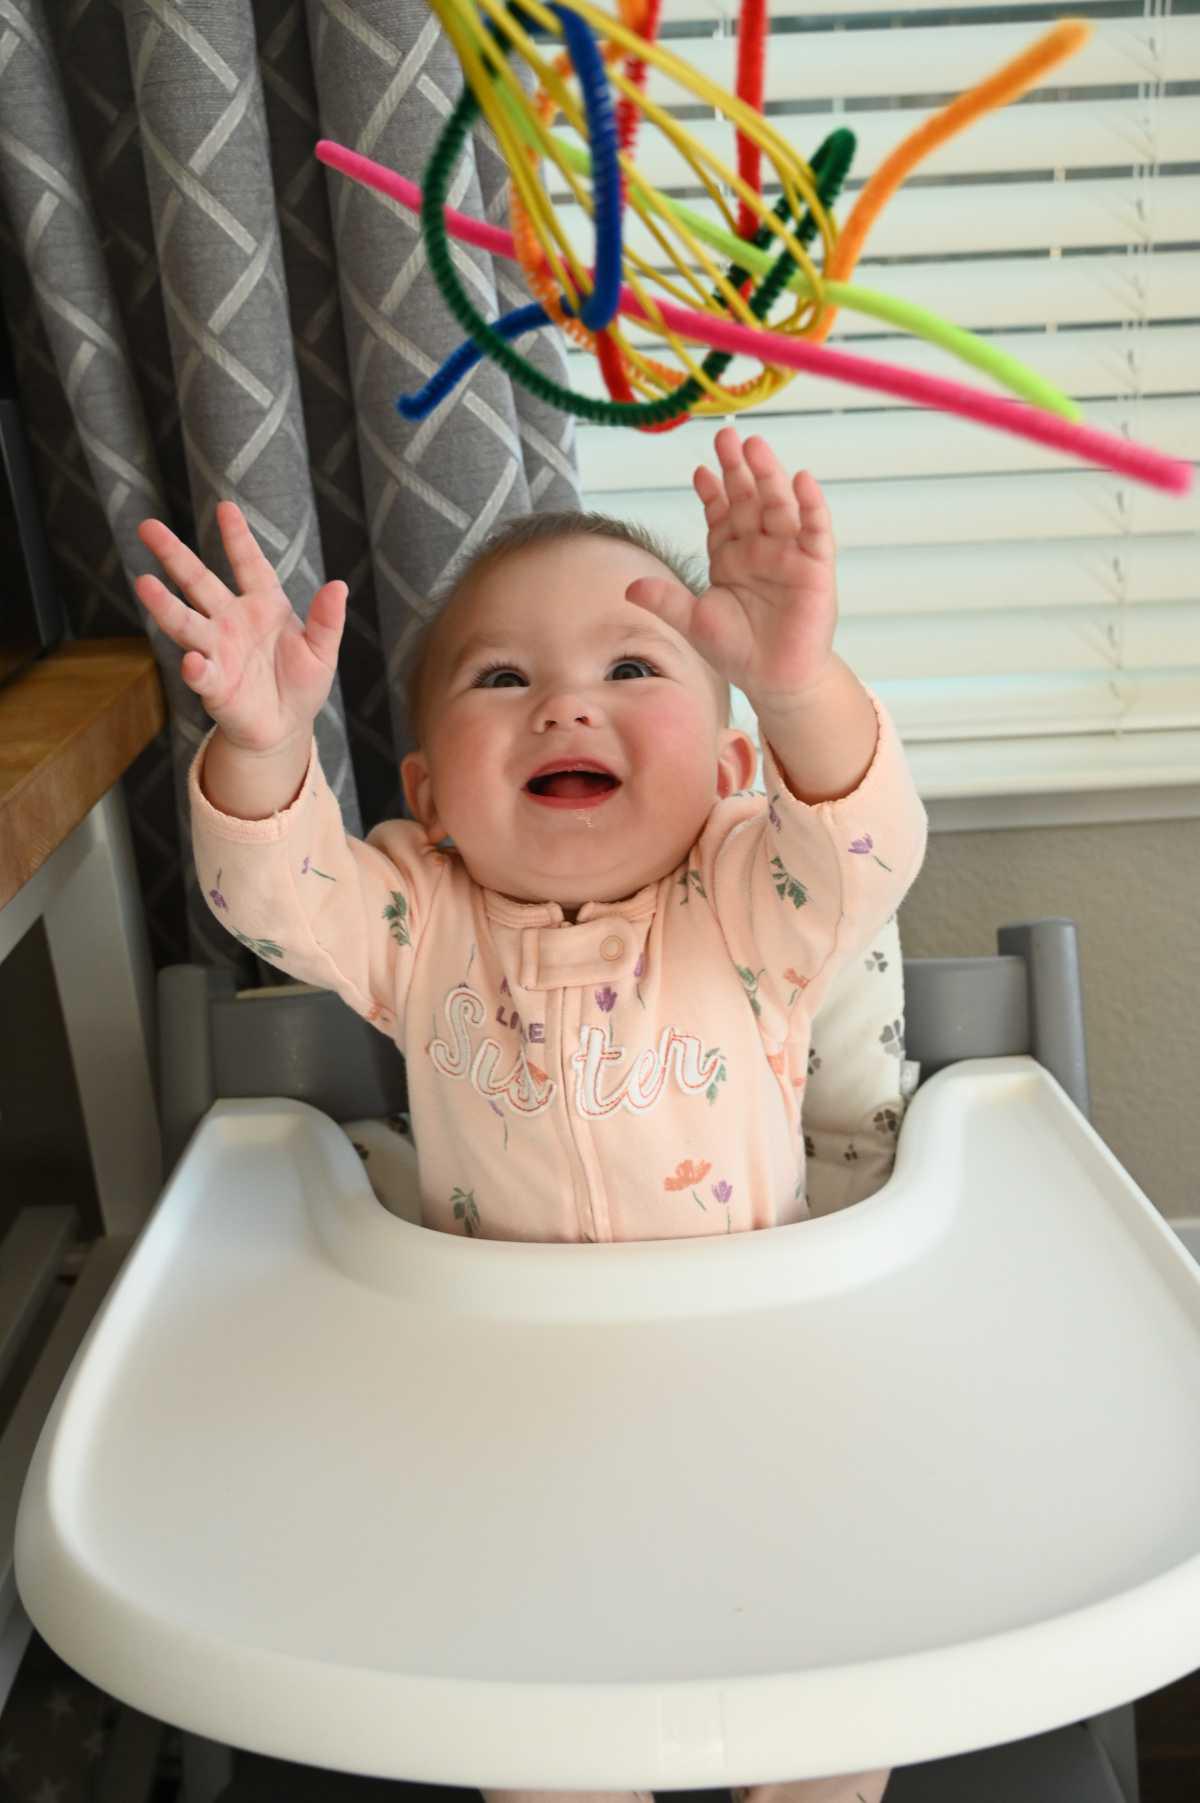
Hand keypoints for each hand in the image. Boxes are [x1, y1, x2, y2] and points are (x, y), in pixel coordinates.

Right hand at [135, 503, 346, 754]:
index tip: (226, 508)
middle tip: (147, 527)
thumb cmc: (301, 684)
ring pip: (187, 622)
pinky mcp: (214, 685)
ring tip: (144, 584)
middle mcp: (231, 622)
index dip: (238, 538)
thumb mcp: (321, 650)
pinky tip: (193, 661)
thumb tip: (339, 586)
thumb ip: (326, 620)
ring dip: (166, 605)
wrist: (285, 726)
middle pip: (198, 582)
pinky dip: (197, 668)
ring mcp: (218, 650)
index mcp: (262, 606)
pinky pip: (202, 673)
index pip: (249, 565)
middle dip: (174, 555)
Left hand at [625, 426, 836, 710]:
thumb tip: (629, 587)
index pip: (720, 514)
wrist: (774, 680)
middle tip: (726, 435)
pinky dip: (811, 506)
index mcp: (730, 555)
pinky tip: (802, 480)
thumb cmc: (737, 650)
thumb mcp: (694, 623)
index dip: (710, 491)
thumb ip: (666, 601)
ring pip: (778, 506)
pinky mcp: (815, 568)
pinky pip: (815, 531)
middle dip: (737, 468)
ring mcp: (788, 554)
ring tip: (755, 447)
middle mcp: (759, 547)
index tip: (699, 470)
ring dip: (768, 475)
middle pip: (748, 499)